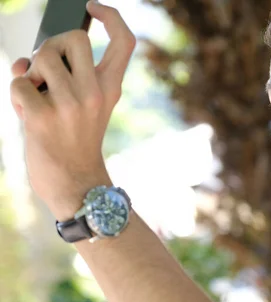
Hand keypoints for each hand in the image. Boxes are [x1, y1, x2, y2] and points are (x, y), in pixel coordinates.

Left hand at [9, 1, 135, 220]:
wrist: (75, 184)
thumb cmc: (75, 143)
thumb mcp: (87, 109)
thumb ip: (67, 79)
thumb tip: (25, 60)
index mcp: (110, 90)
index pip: (125, 42)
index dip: (111, 16)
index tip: (93, 6)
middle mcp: (95, 94)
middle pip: (75, 38)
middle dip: (53, 44)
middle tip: (49, 66)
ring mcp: (70, 105)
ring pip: (41, 57)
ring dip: (30, 71)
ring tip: (36, 94)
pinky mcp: (43, 118)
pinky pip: (18, 83)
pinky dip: (16, 93)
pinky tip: (26, 111)